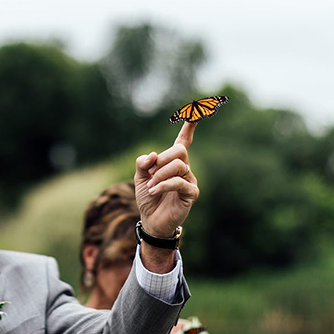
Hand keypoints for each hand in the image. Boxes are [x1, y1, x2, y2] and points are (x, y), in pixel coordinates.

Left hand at [134, 122, 198, 237]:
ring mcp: (190, 180)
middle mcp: (184, 169)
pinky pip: (179, 182)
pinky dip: (163, 185)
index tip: (194, 113)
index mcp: (172, 162)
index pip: (183, 142)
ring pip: (178, 165)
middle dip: (163, 159)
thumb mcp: (140, 178)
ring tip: (151, 187)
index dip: (188, 128)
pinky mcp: (191, 193)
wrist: (151, 221)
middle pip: (180, 150)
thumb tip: (153, 155)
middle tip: (151, 174)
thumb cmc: (148, 198)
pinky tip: (154, 191)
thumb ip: (143, 163)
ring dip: (160, 175)